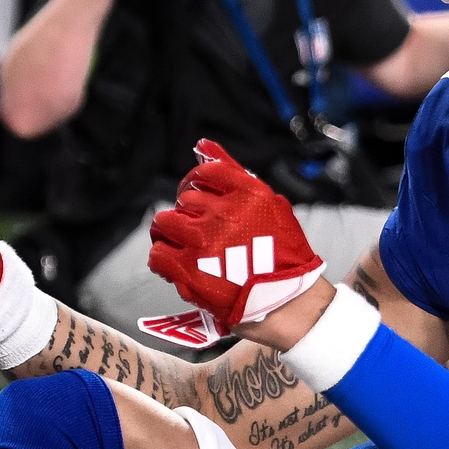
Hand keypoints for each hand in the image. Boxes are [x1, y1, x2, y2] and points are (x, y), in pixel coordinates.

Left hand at [145, 141, 326, 336]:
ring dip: (172, 234)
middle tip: (200, 232)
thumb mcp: (271, 205)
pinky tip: (177, 264)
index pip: (204, 174)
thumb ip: (235, 174)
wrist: (290, 305)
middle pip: (184, 200)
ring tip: (185, 247)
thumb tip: (202, 144)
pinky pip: (158, 254)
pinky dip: (163, 258)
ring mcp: (203, 242)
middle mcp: (224, 214)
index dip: (197, 186)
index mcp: (248, 194)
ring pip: (165, 223)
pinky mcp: (189, 271)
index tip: (200, 198)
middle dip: (189, 214)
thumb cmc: (284, 257)